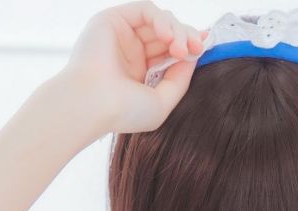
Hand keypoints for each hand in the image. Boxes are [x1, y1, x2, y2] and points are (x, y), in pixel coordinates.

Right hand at [65, 2, 207, 134]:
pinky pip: (145, 10)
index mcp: (140, 73)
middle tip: (196, 48)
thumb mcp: (161, 102)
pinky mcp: (112, 19)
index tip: (204, 48)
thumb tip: (194, 57)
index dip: (188, 47)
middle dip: (186, 38)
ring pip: (159, 21)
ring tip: (181, 47)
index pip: (169, 52)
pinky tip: (167, 35)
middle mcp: (130, 52)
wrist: (93, 105)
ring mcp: (121, 35)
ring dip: (176, 30)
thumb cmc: (122, 112)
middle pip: (167, 34)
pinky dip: (161, 19)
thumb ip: (180, 81)